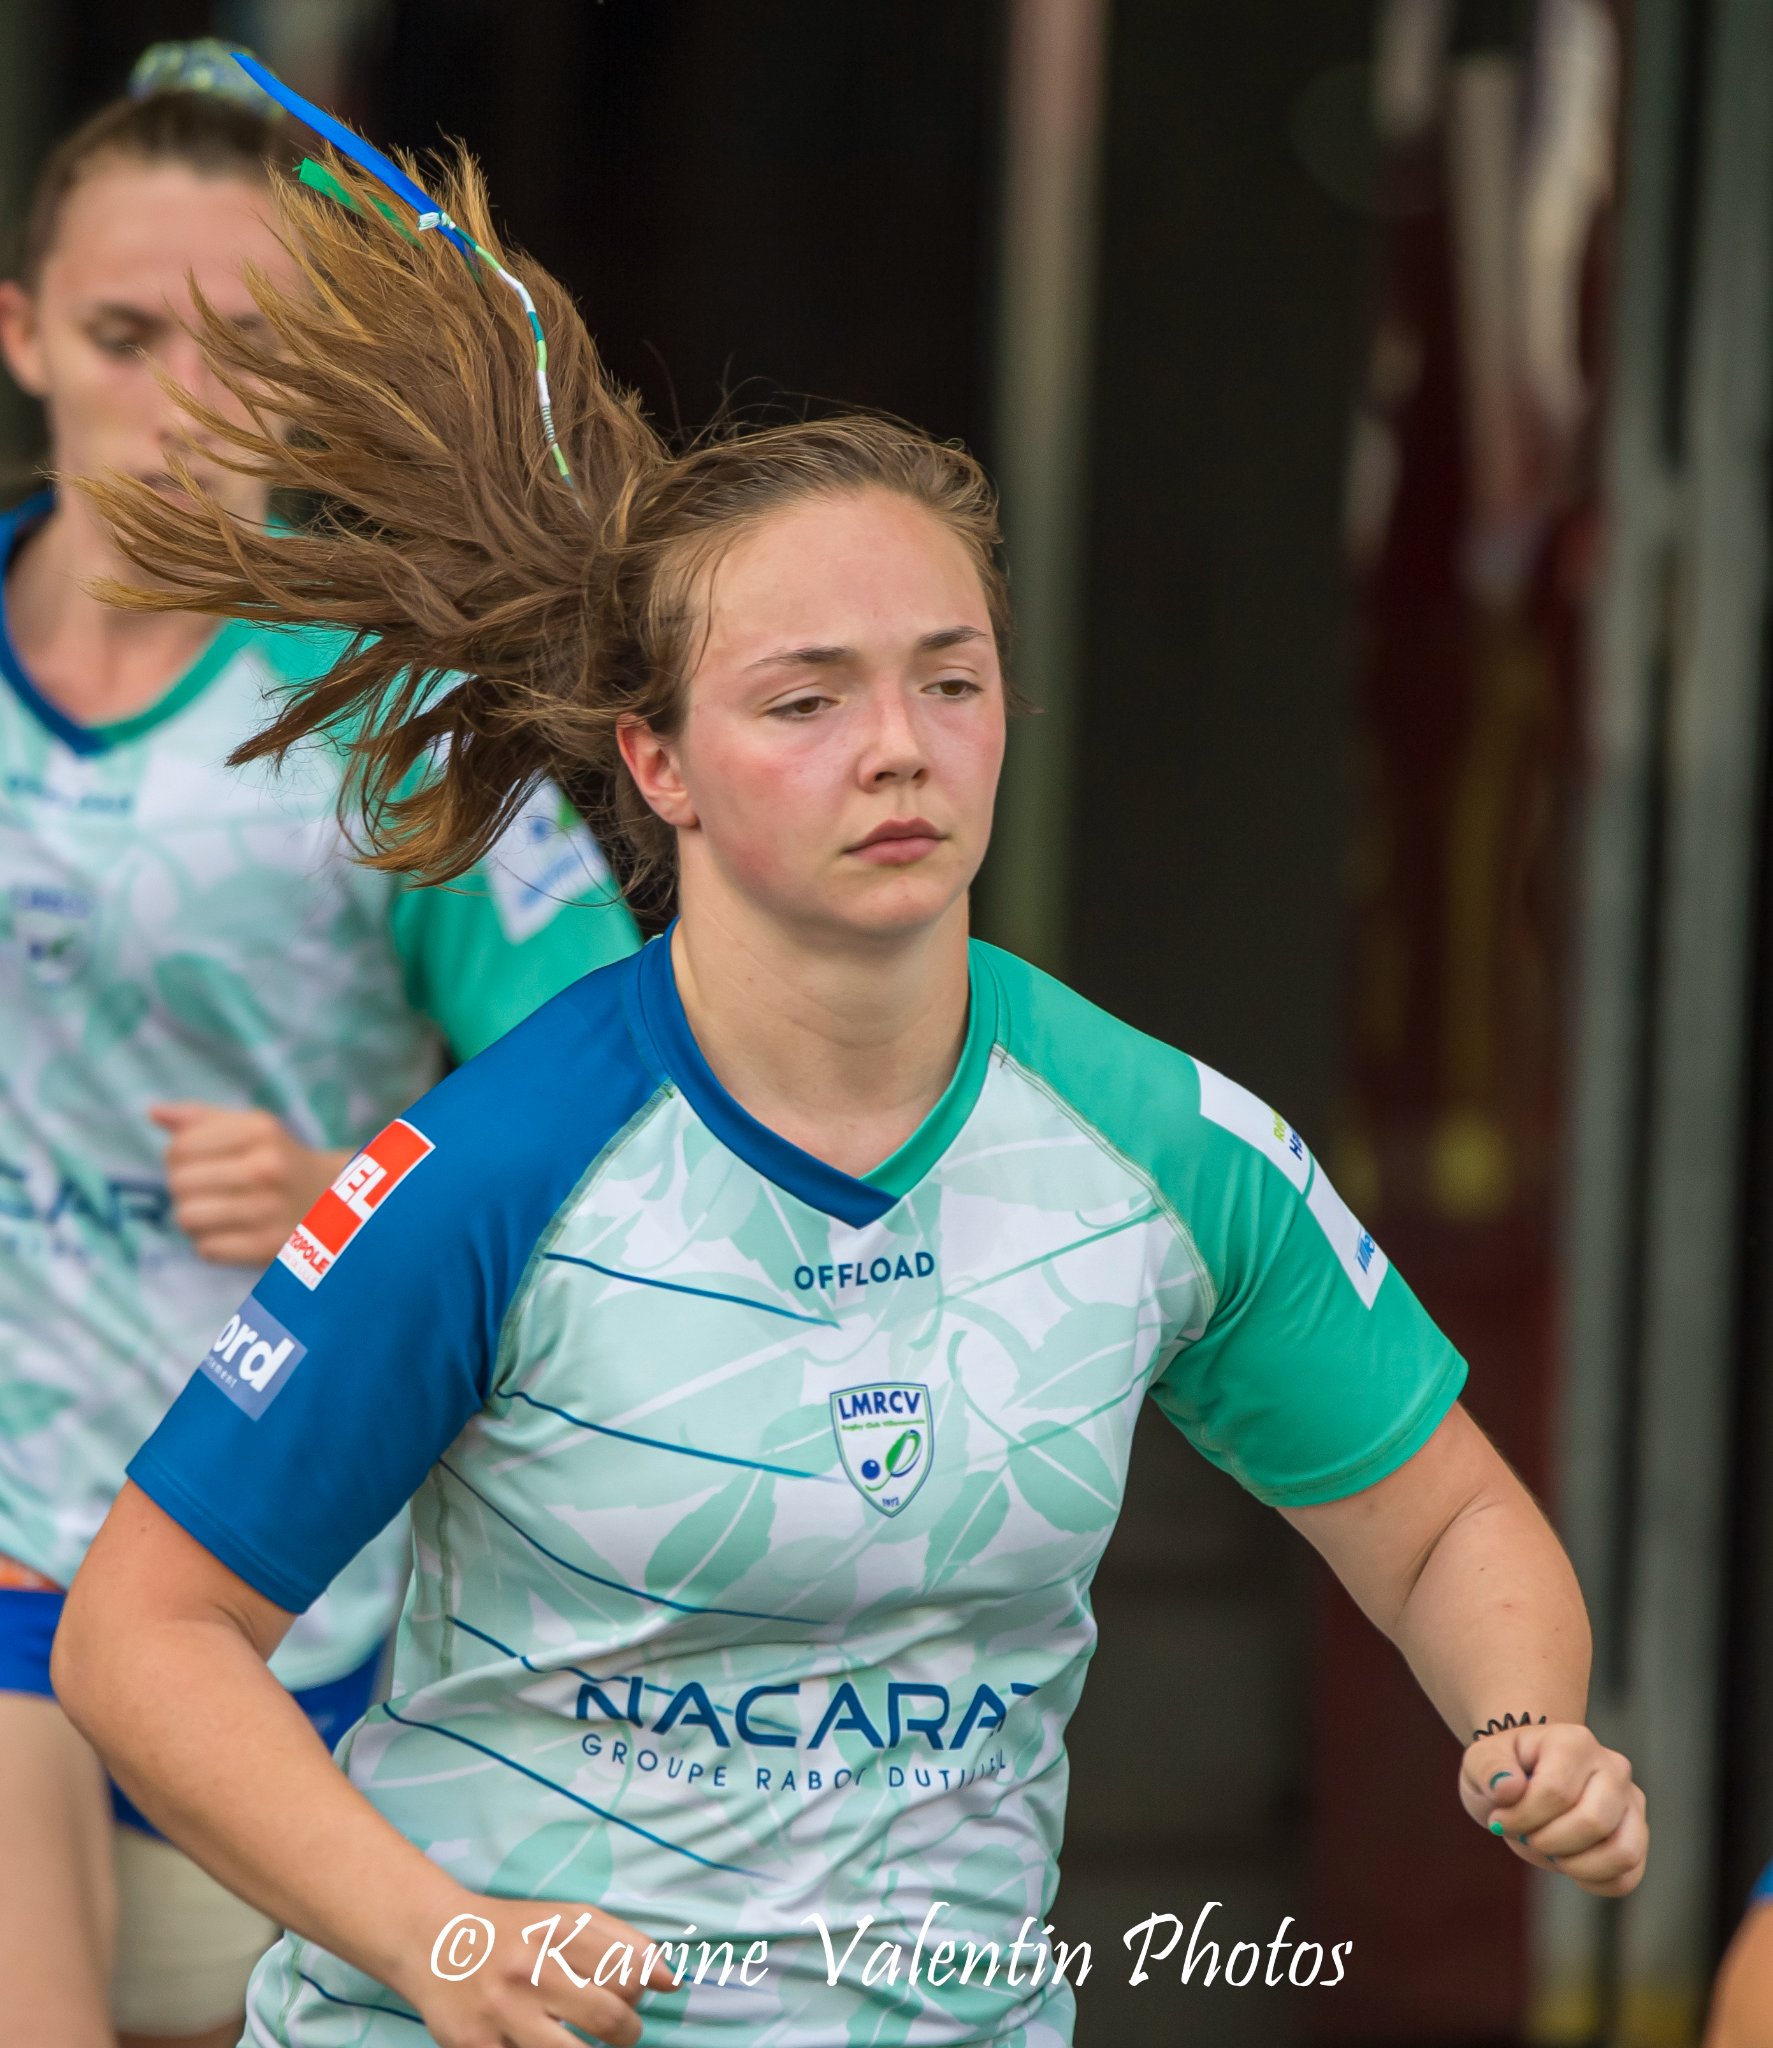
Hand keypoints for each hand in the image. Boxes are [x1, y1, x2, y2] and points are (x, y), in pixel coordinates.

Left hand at [150, 1103, 348, 1267]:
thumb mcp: (252, 1128)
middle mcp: (267, 1167)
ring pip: (188, 1218)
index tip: (199, 1162)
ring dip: (195, 1218)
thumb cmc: (280, 1160)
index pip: (179, 1148)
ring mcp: (270, 1209)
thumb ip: (202, 1118)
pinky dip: (211, 1244)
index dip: (178, 1157)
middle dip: (184, 1189)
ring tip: (215, 1212)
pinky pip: (206, 1249)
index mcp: (260, 1130)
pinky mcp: (268, 1247)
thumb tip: (154, 1112)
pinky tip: (231, 1233)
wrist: (333, 1202)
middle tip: (207, 1190)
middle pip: (180, 1184)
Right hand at [394, 1891, 679, 2047]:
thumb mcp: (566, 1917)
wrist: (433, 1939)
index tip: (631, 1996)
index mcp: (559, 1931)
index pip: (630, 1972)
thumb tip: (672, 1982)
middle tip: (622, 2033)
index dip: (642, 1992)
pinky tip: (544, 2042)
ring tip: (592, 2046)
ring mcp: (502, 2013)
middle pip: (609, 2019)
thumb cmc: (513, 1930)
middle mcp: (531, 1969)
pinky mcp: (476, 2047)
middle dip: (628, 2034)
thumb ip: (623, 1941)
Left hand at [1461, 1721, 1647, 1896]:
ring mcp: (1631, 1802)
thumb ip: (1488, 1768)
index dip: (1522, 1817)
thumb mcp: (1480, 1762)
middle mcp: (1613, 1767)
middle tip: (1527, 1835)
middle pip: (1593, 1822)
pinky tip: (1569, 1864)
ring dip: (1576, 1865)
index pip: (1555, 1792)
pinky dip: (1595, 1881)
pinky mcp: (1637, 1835)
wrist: (1526, 1779)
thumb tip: (1508, 1787)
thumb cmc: (1505, 1770)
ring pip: (1623, 1852)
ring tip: (1550, 1850)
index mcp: (1573, 1741)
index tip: (1501, 1819)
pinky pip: (1628, 1876)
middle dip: (1549, 1842)